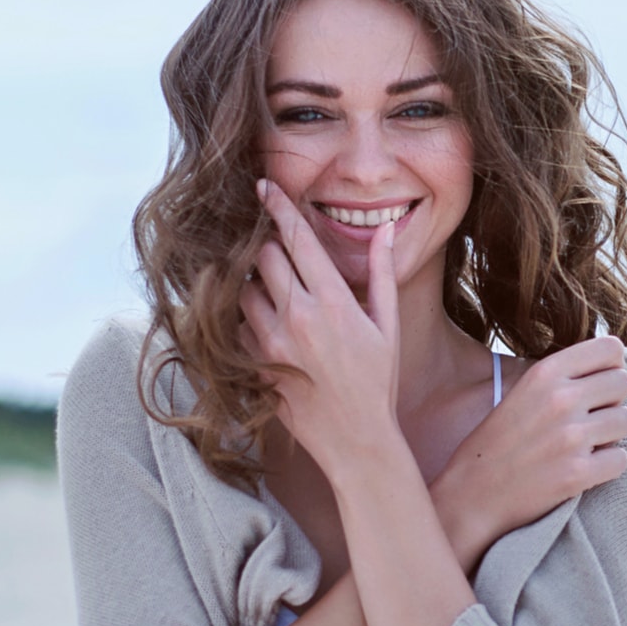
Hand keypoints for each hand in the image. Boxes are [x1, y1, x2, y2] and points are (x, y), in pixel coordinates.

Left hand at [239, 178, 402, 476]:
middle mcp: (298, 316)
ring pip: (245, 288)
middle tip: (279, 255)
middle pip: (264, 256)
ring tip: (275, 293)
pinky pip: (238, 325)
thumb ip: (382, 273)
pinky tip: (268, 327)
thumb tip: (385, 230)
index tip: (264, 187)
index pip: (298, 238)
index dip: (279, 207)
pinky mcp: (255, 364)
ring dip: (255, 283)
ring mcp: (271, 341)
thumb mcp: (388, 325)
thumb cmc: (378, 381)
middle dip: (269, 248)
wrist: (356, 438)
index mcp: (333, 302)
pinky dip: (247, 318)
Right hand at [432, 336, 626, 565]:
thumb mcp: (522, 392)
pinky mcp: (578, 473)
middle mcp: (560, 399)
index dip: (610, 367)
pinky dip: (607, 466)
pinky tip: (584, 468)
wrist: (471, 495)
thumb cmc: (496, 444)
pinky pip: (621, 459)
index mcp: (545, 373)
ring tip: (585, 444)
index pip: (610, 349)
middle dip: (612, 401)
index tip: (597, 385)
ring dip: (611, 434)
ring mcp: (571, 437)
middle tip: (590, 419)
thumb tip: (612, 364)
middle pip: (623, 383)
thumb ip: (562, 377)